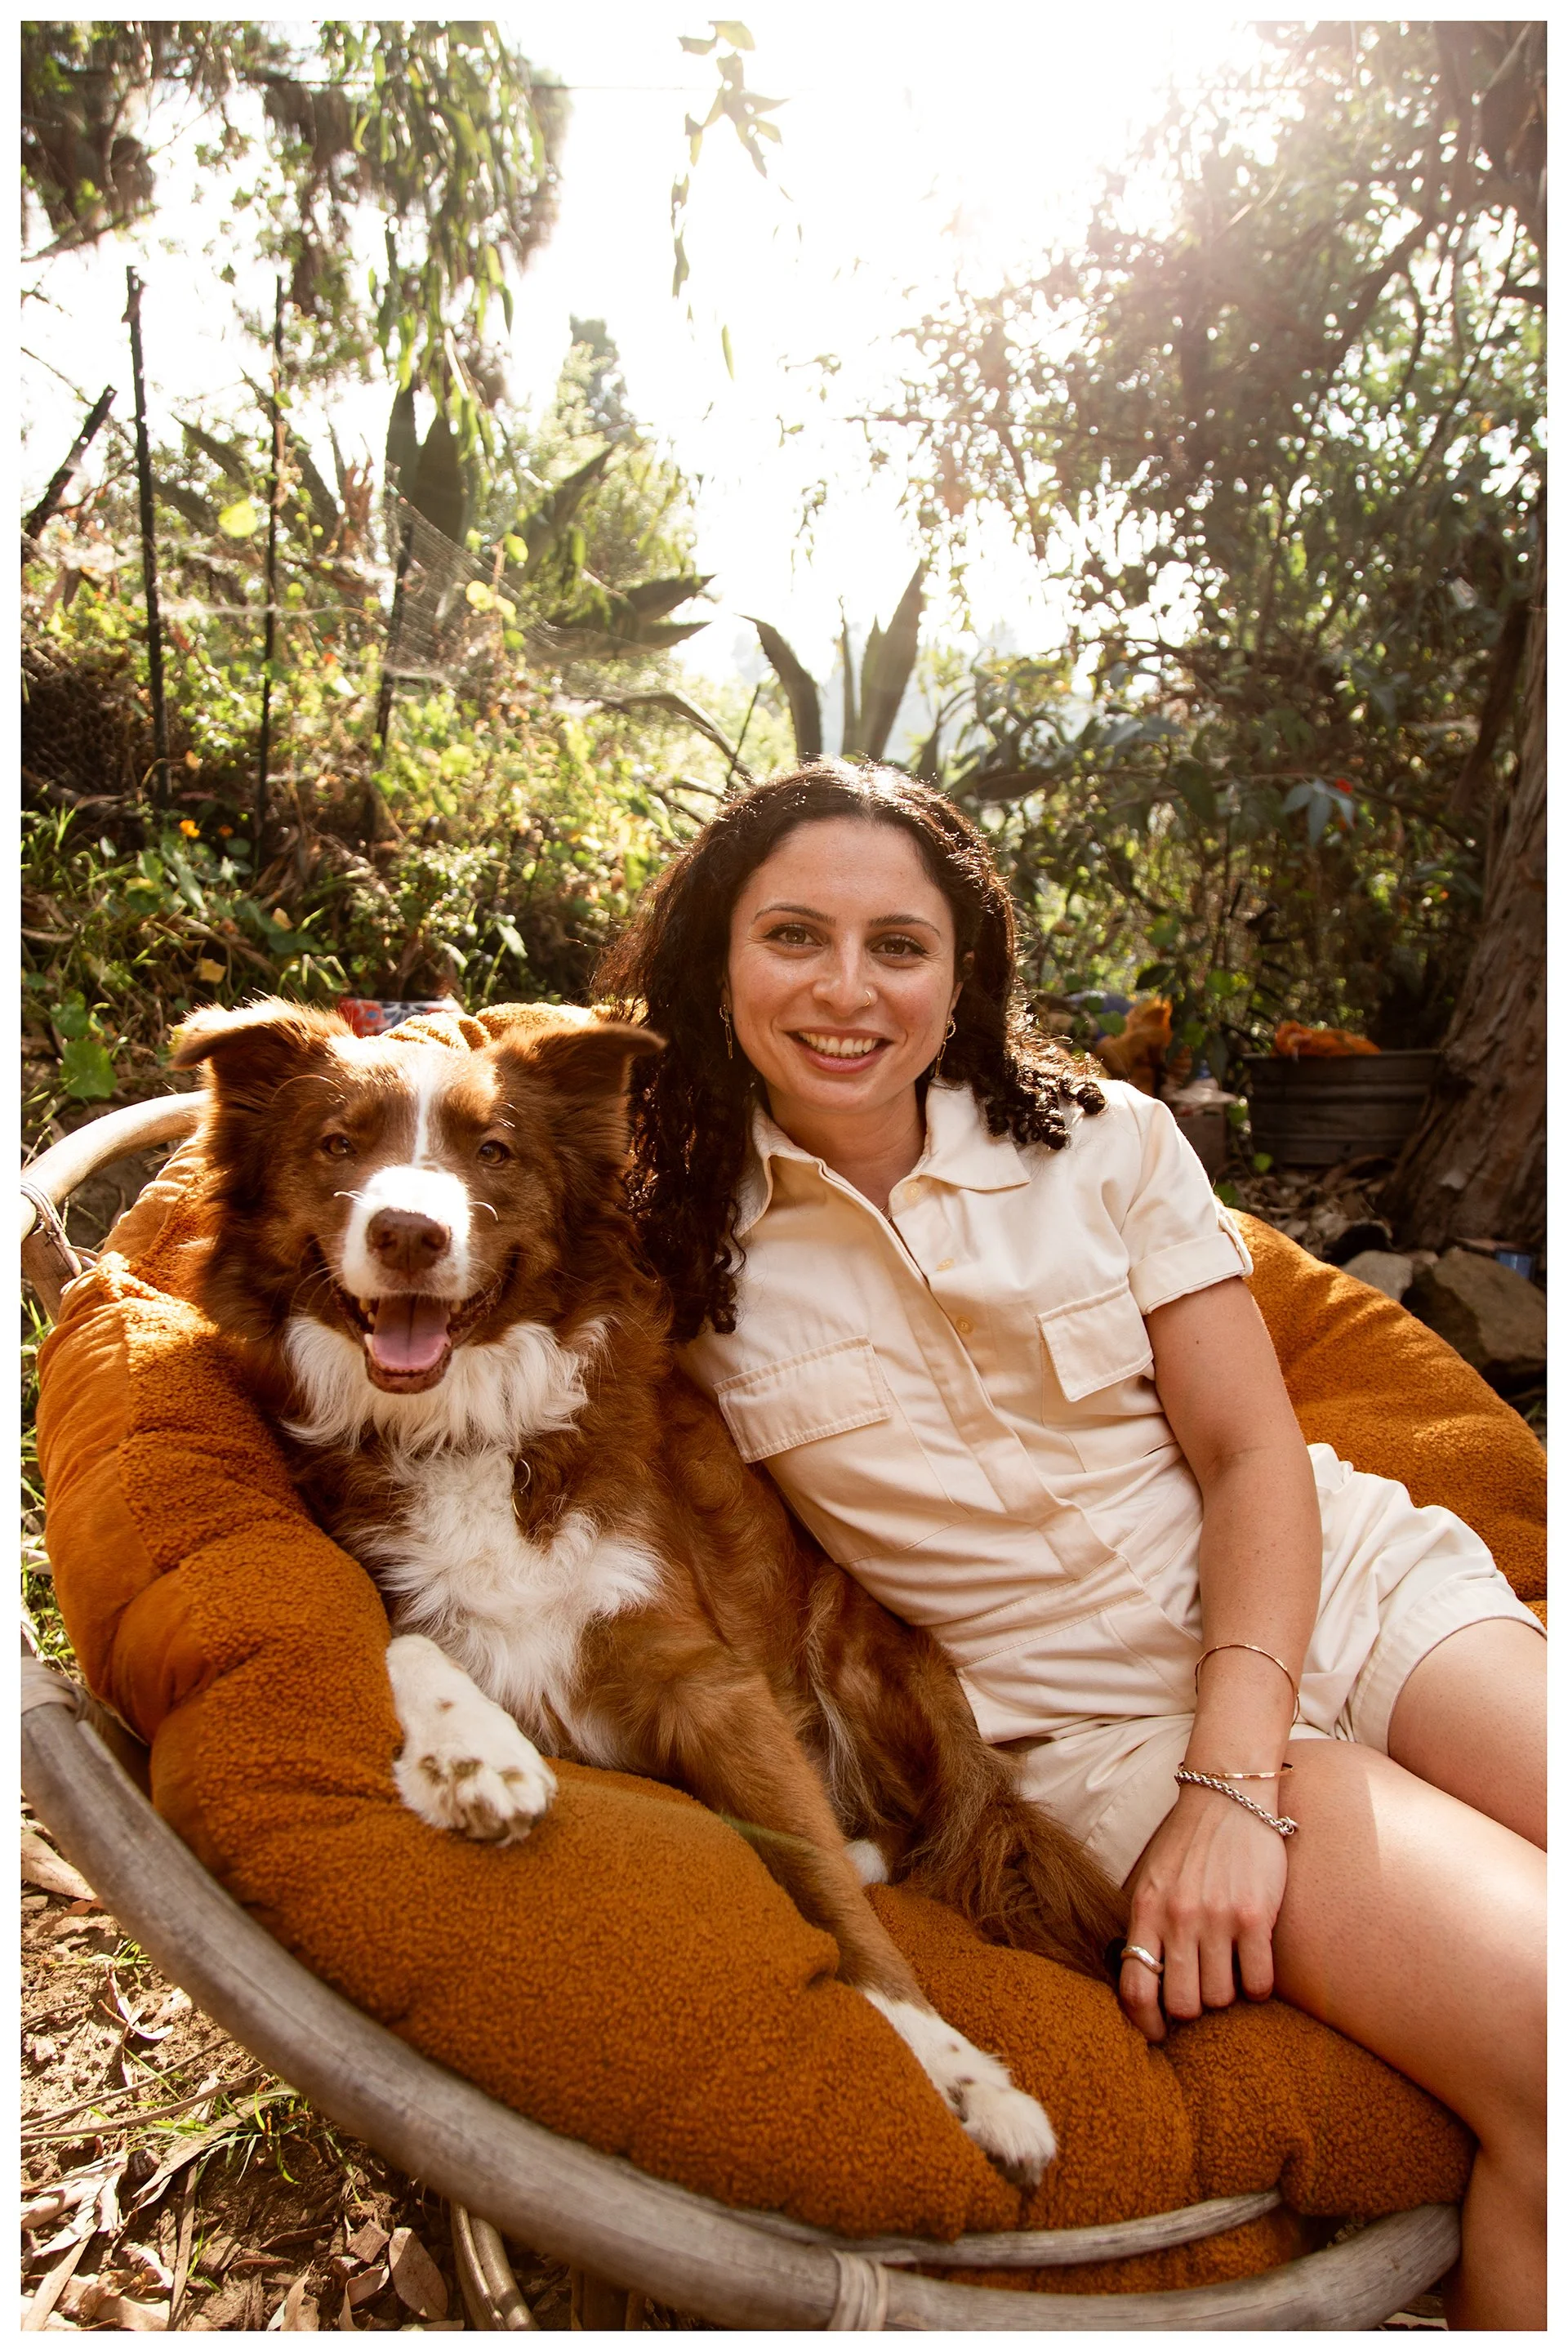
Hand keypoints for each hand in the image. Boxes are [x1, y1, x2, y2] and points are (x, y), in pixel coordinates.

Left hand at [1117, 1783, 1287, 2042]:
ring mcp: (1217, 1917)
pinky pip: (1257, 1983)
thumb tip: (1146, 1984)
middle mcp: (1178, 1917)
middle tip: (1202, 1994)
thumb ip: (1148, 1928)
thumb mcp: (1153, 1881)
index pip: (1134, 1986)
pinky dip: (1257, 1987)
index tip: (1159, 2034)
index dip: (1145, 2022)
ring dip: (1226, 1995)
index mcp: (1146, 1909)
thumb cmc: (1189, 1845)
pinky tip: (1254, 1967)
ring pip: (1220, 1998)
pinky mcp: (1255, 1916)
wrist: (1228, 1796)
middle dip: (1192, 2009)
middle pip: (1181, 2003)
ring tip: (1229, 1971)